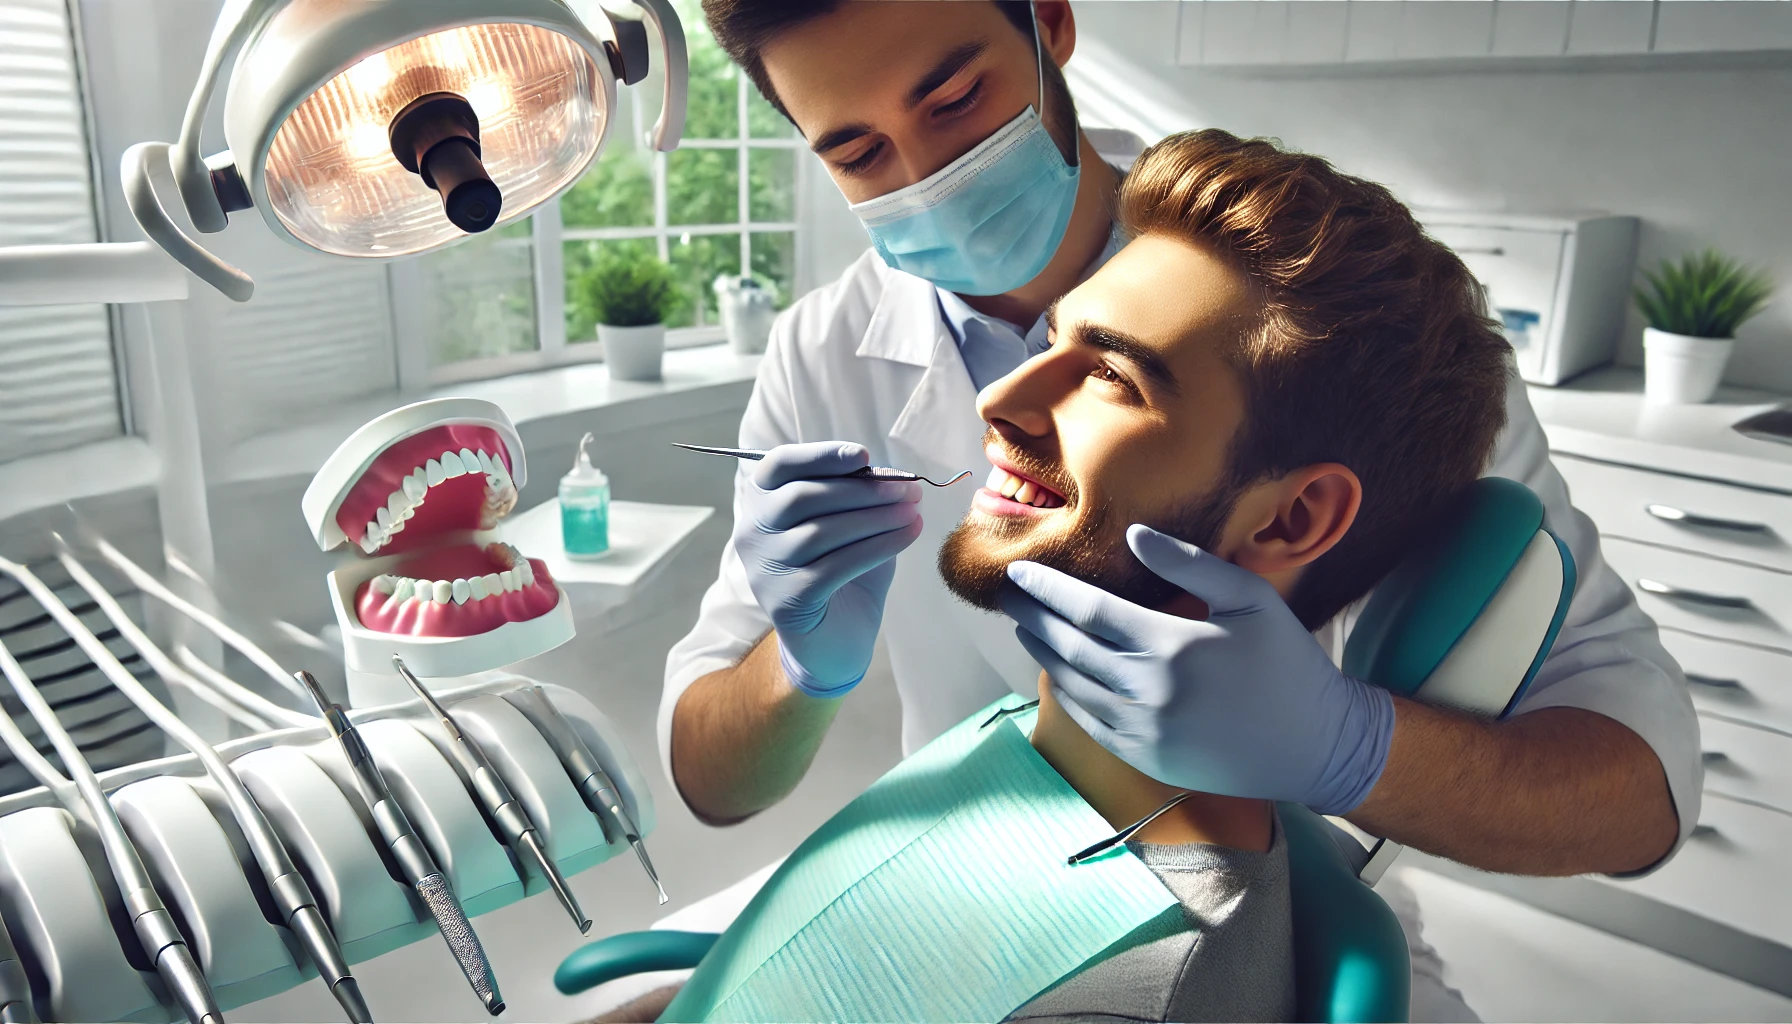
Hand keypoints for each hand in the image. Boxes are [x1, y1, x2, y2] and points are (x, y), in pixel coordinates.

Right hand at [735, 442, 922, 697]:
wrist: (834, 641)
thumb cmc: (841, 571)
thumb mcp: (848, 524)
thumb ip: (857, 496)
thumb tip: (890, 474)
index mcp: (761, 502)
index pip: (779, 466)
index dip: (820, 455)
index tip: (863, 456)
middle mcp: (752, 533)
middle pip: (802, 497)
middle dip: (861, 490)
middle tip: (907, 489)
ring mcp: (765, 569)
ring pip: (821, 531)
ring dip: (875, 518)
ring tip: (913, 513)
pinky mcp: (787, 601)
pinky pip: (836, 565)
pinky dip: (878, 546)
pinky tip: (908, 536)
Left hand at [1000, 525, 1393, 813]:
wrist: (1315, 743)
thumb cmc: (1287, 662)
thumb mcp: (1251, 597)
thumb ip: (1190, 564)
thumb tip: (1133, 535)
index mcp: (1171, 645)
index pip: (1088, 610)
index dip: (1047, 590)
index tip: (1017, 574)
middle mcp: (1148, 690)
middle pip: (1069, 648)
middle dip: (1032, 619)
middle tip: (1007, 598)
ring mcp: (1144, 730)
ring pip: (1073, 687)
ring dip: (1043, 656)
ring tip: (1026, 630)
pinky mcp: (1147, 759)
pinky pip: (1091, 723)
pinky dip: (1067, 695)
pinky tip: (1058, 674)